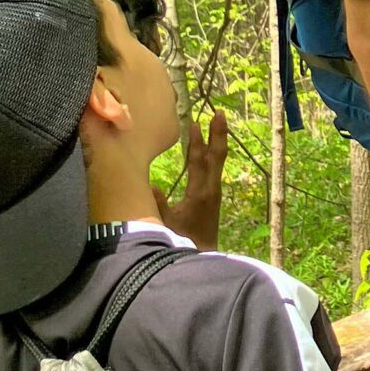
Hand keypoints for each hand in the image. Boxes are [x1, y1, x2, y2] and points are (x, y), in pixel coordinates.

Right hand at [156, 109, 227, 249]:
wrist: (202, 258)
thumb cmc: (181, 242)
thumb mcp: (166, 224)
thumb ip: (159, 205)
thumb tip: (151, 186)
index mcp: (200, 193)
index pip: (199, 161)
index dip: (197, 142)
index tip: (195, 123)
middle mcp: (211, 189)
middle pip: (216, 156)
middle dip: (218, 133)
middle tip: (219, 113)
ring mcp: (215, 193)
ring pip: (217, 162)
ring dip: (217, 141)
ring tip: (217, 124)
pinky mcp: (214, 197)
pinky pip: (214, 169)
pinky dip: (213, 155)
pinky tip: (210, 150)